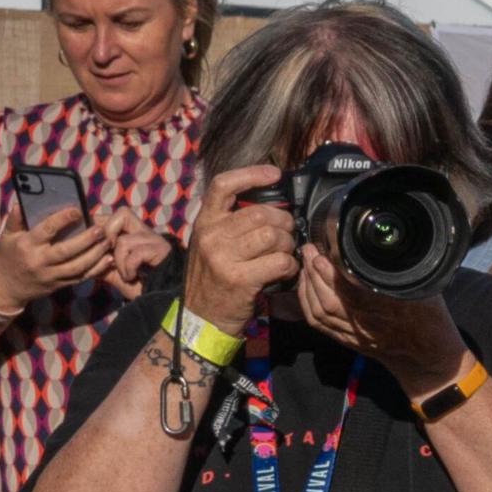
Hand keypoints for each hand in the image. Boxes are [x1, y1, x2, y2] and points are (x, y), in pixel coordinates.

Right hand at [0, 204, 113, 306]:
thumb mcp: (7, 237)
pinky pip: (80, 278)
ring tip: (108, 241)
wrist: (4, 288)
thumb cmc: (7, 256)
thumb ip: (16, 219)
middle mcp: (39, 261)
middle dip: (86, 239)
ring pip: (77, 266)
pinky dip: (96, 269)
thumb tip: (20, 201)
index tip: (78, 210)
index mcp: (26, 245)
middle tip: (101, 228)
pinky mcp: (58, 285)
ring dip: (96, 254)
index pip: (47, 230)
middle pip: (66, 250)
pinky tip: (108, 259)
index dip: (63, 219)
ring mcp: (50, 275)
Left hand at [97, 207, 174, 293]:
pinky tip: (132, 277)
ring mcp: (154, 240)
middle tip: (107, 252)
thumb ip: (102, 264)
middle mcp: (145, 232)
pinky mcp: (161, 250)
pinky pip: (136, 253)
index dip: (101, 223)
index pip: (115, 215)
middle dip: (108, 233)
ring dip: (119, 260)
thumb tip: (83, 257)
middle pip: (123, 213)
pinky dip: (129, 267)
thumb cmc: (142, 284)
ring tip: (124, 274)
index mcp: (135, 234)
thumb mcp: (116, 273)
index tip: (91, 239)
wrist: (165, 297)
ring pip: (124, 239)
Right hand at [179, 165, 299, 330]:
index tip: (275, 174)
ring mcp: (223, 257)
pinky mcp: (240, 279)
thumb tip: (271, 202)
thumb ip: (232, 222)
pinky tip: (284, 272)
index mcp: (204, 222)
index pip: (223, 185)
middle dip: (283, 223)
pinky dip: (290, 266)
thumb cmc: (214, 277)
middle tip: (285, 235)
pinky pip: (280, 261)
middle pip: (261, 213)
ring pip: (273, 236)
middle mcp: (210, 236)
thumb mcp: (211, 243)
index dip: (251, 174)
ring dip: (287, 245)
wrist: (201, 317)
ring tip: (283, 254)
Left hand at [292, 243, 466, 392]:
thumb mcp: (424, 288)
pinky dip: (307, 303)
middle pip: (327, 300)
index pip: (349, 290)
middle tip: (308, 250)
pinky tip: (306, 287)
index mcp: (389, 311)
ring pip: (319, 312)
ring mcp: (354, 335)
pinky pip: (318, 323)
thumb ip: (399, 270)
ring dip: (307, 287)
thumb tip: (379, 245)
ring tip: (306, 264)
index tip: (322, 250)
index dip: (329, 271)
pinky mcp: (346, 341)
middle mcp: (367, 326)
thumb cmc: (430, 319)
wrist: (428, 357)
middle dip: (313, 273)